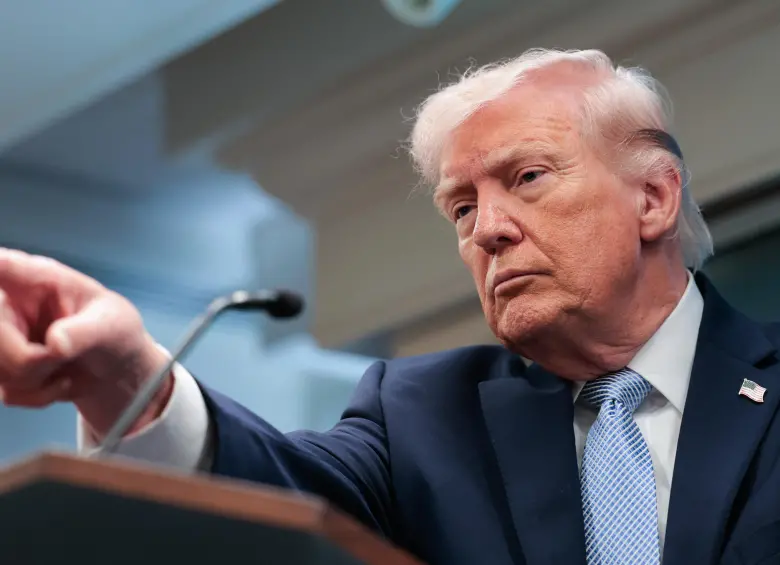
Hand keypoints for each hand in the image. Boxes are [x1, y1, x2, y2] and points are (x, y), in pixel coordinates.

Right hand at [0, 248, 171, 436]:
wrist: (114, 369)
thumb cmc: (113, 331)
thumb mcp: (111, 325)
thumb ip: (84, 331)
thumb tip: (55, 344)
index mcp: (35, 279)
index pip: (2, 265)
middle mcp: (9, 305)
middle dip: (30, 360)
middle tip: (62, 357)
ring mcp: (3, 338)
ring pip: (0, 370)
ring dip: (38, 380)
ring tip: (65, 363)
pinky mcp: (2, 367)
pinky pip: (7, 393)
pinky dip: (37, 396)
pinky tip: (58, 381)